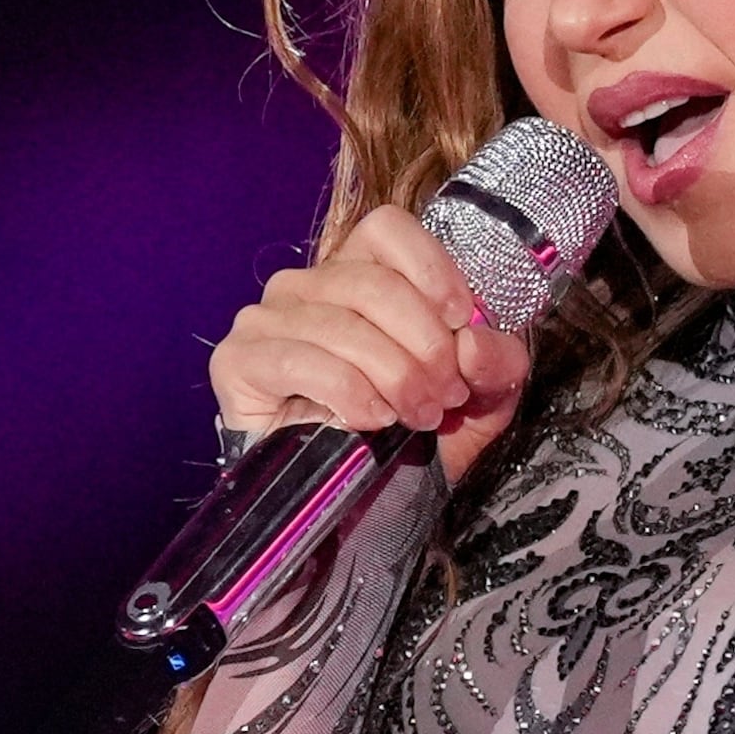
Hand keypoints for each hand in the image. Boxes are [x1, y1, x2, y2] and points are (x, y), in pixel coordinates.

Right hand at [208, 205, 534, 483]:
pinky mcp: (239, 361)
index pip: (387, 228)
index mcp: (362, 273)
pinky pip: (297, 360)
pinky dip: (346, 390)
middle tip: (446, 394)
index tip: (461, 318)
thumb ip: (495, 362)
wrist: (365, 505)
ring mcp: (267, 319)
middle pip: (372, 283)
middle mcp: (308, 285)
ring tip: (417, 415)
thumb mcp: (481, 397)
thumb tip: (473, 341)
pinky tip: (370, 420)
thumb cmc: (416, 437)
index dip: (430, 266)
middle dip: (423, 343)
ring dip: (393, 374)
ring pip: (341, 324)